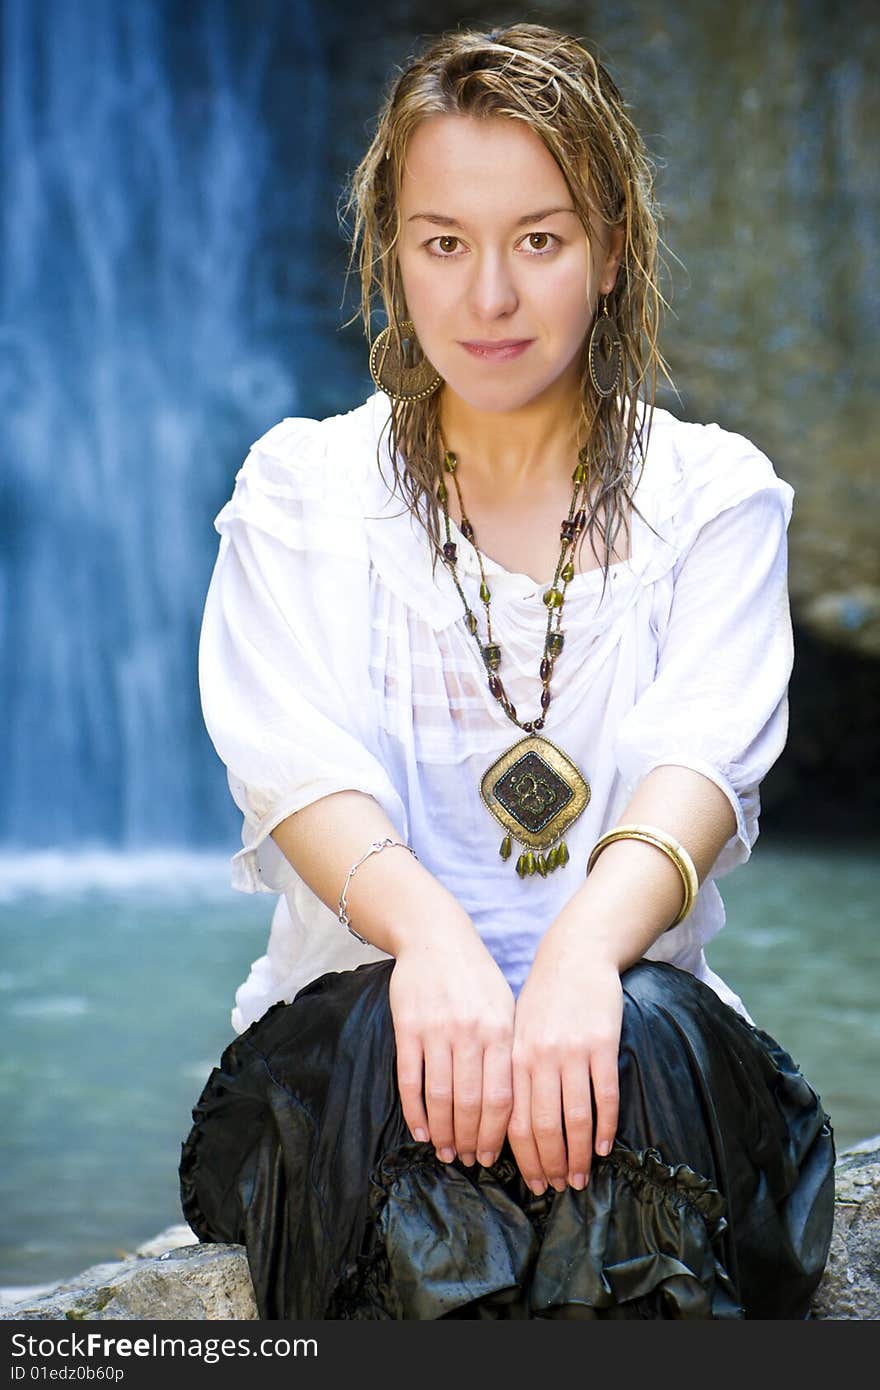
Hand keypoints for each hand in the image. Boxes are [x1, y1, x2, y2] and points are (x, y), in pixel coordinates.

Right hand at [389, 919, 515, 1168]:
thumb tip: (520, 1103)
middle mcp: (471, 1033)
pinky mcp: (407, 1027)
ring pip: (440, 1096)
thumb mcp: (505, 1006)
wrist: (436, 937)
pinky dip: (415, 1111)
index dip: (497, 1134)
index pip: (502, 1097)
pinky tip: (421, 1131)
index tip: (494, 1157)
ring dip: (443, 1132)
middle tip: (469, 1162)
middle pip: (471, 1103)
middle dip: (471, 1140)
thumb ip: (510, 1050)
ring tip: (446, 1152)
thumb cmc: (476, 976)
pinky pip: (410, 1079)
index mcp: (501, 1030)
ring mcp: (437, 1030)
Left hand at [508, 933, 622, 1193]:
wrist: (575, 954)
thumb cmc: (543, 998)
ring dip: (578, 1154)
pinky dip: (605, 1126)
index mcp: (514, 1056)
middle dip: (550, 1163)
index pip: (514, 1120)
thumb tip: (507, 1121)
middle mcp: (539, 1057)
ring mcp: (572, 1051)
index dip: (523, 1157)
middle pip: (543, 1125)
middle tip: (559, 1188)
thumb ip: (512, 1070)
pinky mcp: (602, 1044)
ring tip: (581, 1178)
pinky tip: (605, 1147)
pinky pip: (604, 1095)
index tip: (533, 1182)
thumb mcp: (516, 1029)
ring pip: (575, 1117)